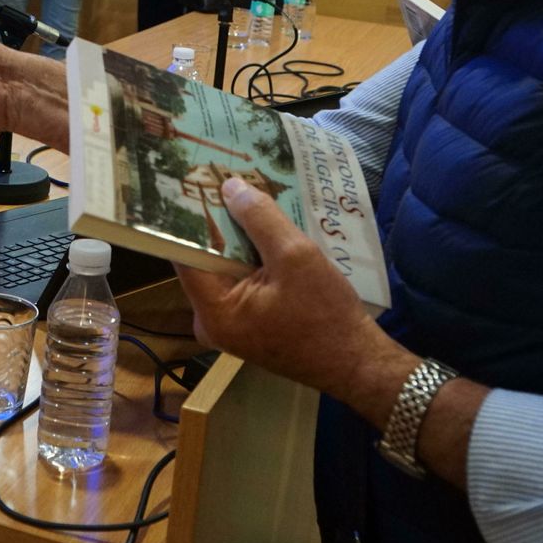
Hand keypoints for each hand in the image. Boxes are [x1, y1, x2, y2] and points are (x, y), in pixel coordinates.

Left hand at [173, 178, 403, 400]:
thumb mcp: (296, 257)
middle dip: (220, 222)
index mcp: (213, 311)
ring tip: (247, 195)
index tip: (197, 180)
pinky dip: (253, 256)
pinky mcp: (248, 321)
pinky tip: (267, 230)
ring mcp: (230, 323)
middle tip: (225, 179)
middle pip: (205, 259)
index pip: (185, 252)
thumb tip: (228, 187)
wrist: (357, 363)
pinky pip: (241, 279)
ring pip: (226, 267)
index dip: (192, 215)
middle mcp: (212, 320)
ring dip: (240, 237)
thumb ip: (260, 220)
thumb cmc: (326, 314)